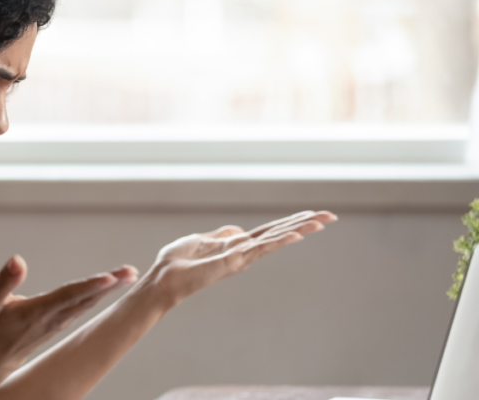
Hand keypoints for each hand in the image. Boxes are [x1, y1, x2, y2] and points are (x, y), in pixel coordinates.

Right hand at [0, 256, 137, 373]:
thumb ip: (5, 280)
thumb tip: (17, 259)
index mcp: (38, 311)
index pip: (68, 296)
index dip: (89, 286)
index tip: (108, 278)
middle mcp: (54, 317)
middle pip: (86, 298)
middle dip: (110, 285)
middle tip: (130, 272)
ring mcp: (60, 321)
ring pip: (89, 302)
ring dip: (109, 288)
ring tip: (128, 275)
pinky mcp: (61, 321)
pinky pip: (85, 306)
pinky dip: (100, 294)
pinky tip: (111, 285)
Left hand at [144, 210, 337, 306]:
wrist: (163, 279)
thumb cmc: (177, 262)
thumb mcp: (200, 240)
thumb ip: (220, 235)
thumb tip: (238, 231)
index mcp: (236, 245)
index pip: (268, 231)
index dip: (289, 222)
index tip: (312, 215)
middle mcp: (243, 252)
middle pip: (278, 233)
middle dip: (304, 224)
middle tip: (331, 216)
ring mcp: (240, 257)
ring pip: (275, 239)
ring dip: (299, 229)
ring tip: (321, 222)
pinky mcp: (232, 261)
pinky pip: (259, 248)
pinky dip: (278, 241)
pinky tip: (295, 235)